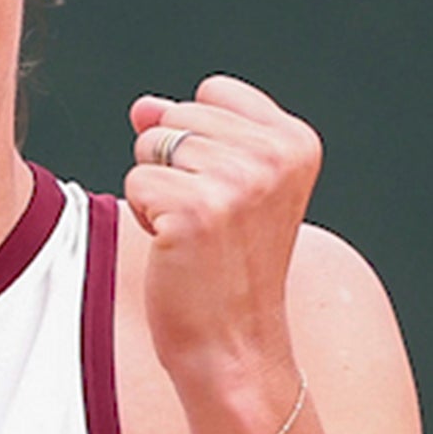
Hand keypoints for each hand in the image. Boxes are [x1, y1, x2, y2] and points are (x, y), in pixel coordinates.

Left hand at [126, 74, 323, 381]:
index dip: (200, 138)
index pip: (213, 90)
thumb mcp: (226, 186)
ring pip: (150, 145)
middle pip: (177, 115)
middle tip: (208, 220)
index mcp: (296, 141)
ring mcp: (239, 181)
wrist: (234, 343)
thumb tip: (143, 105)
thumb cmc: (227, 266)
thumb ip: (190, 132)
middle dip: (174, 164)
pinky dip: (143, 215)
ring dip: (157, 190)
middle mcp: (275, 155)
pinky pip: (136, 181)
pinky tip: (176, 248)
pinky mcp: (197, 208)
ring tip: (192, 232)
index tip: (226, 191)